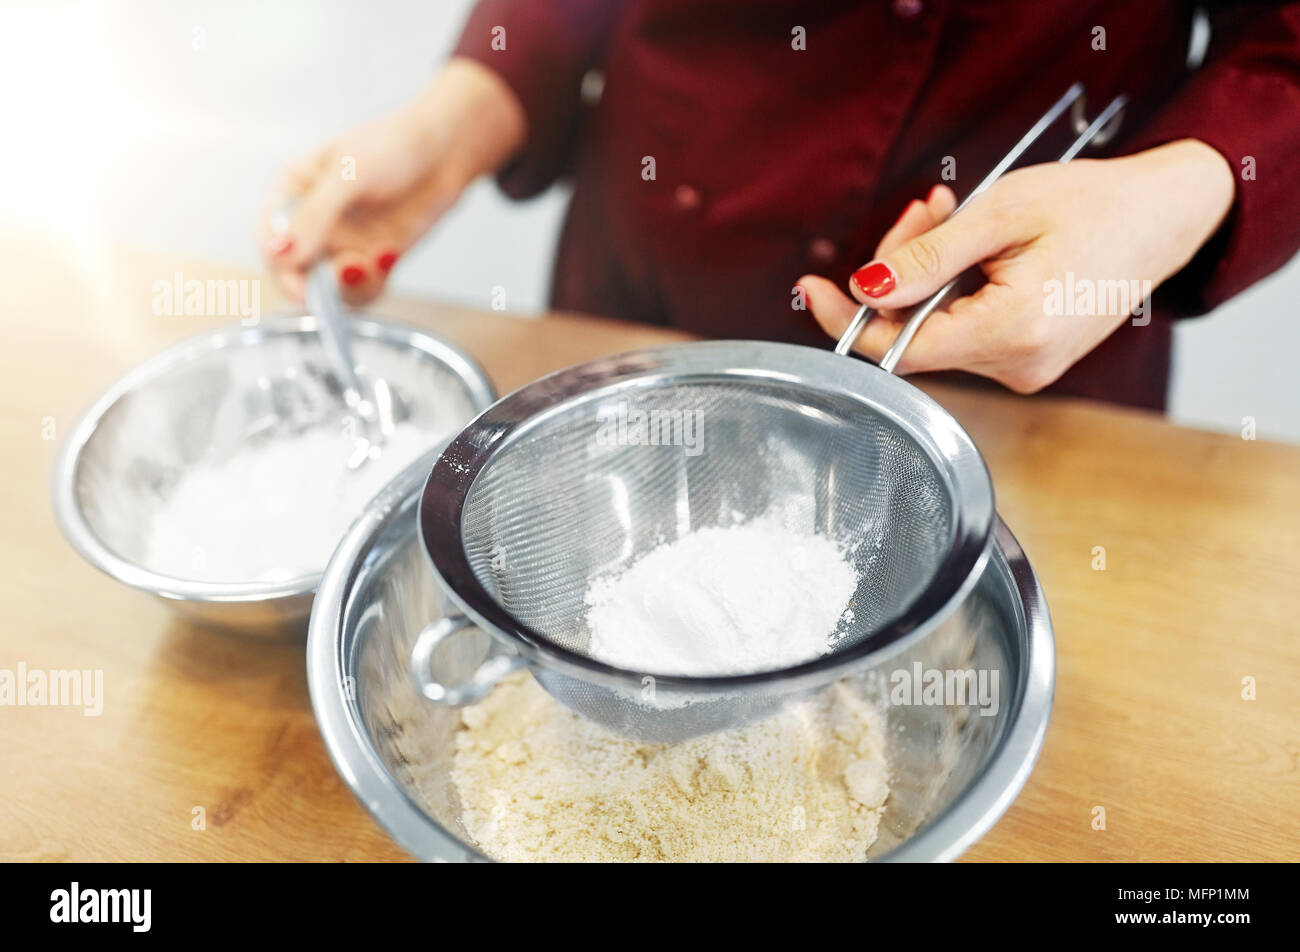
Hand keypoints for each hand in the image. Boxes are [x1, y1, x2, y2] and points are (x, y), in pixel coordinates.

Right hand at [258, 57, 524, 304]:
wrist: (444, 151)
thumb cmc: (393, 145)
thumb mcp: (348, 175)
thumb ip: (315, 215)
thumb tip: (282, 253)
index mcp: (294, 192)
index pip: (271, 236)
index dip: (277, 260)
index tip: (293, 275)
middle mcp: (314, 222)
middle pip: (296, 270)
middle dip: (313, 284)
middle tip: (330, 285)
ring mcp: (344, 242)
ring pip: (331, 287)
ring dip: (348, 285)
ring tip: (367, 263)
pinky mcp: (373, 257)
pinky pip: (365, 287)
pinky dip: (375, 280)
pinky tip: (389, 253)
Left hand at [800, 139, 1234, 392]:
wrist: (1165, 217)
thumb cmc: (1096, 205)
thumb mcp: (1001, 213)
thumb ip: (928, 257)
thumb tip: (866, 288)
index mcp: (1012, 332)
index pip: (899, 349)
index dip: (849, 320)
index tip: (811, 290)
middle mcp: (1017, 366)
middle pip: (913, 334)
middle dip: (899, 272)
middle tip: (922, 209)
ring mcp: (1024, 368)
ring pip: (935, 330)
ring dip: (927, 274)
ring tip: (952, 215)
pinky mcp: (1027, 359)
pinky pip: (964, 330)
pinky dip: (953, 290)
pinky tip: (972, 249)